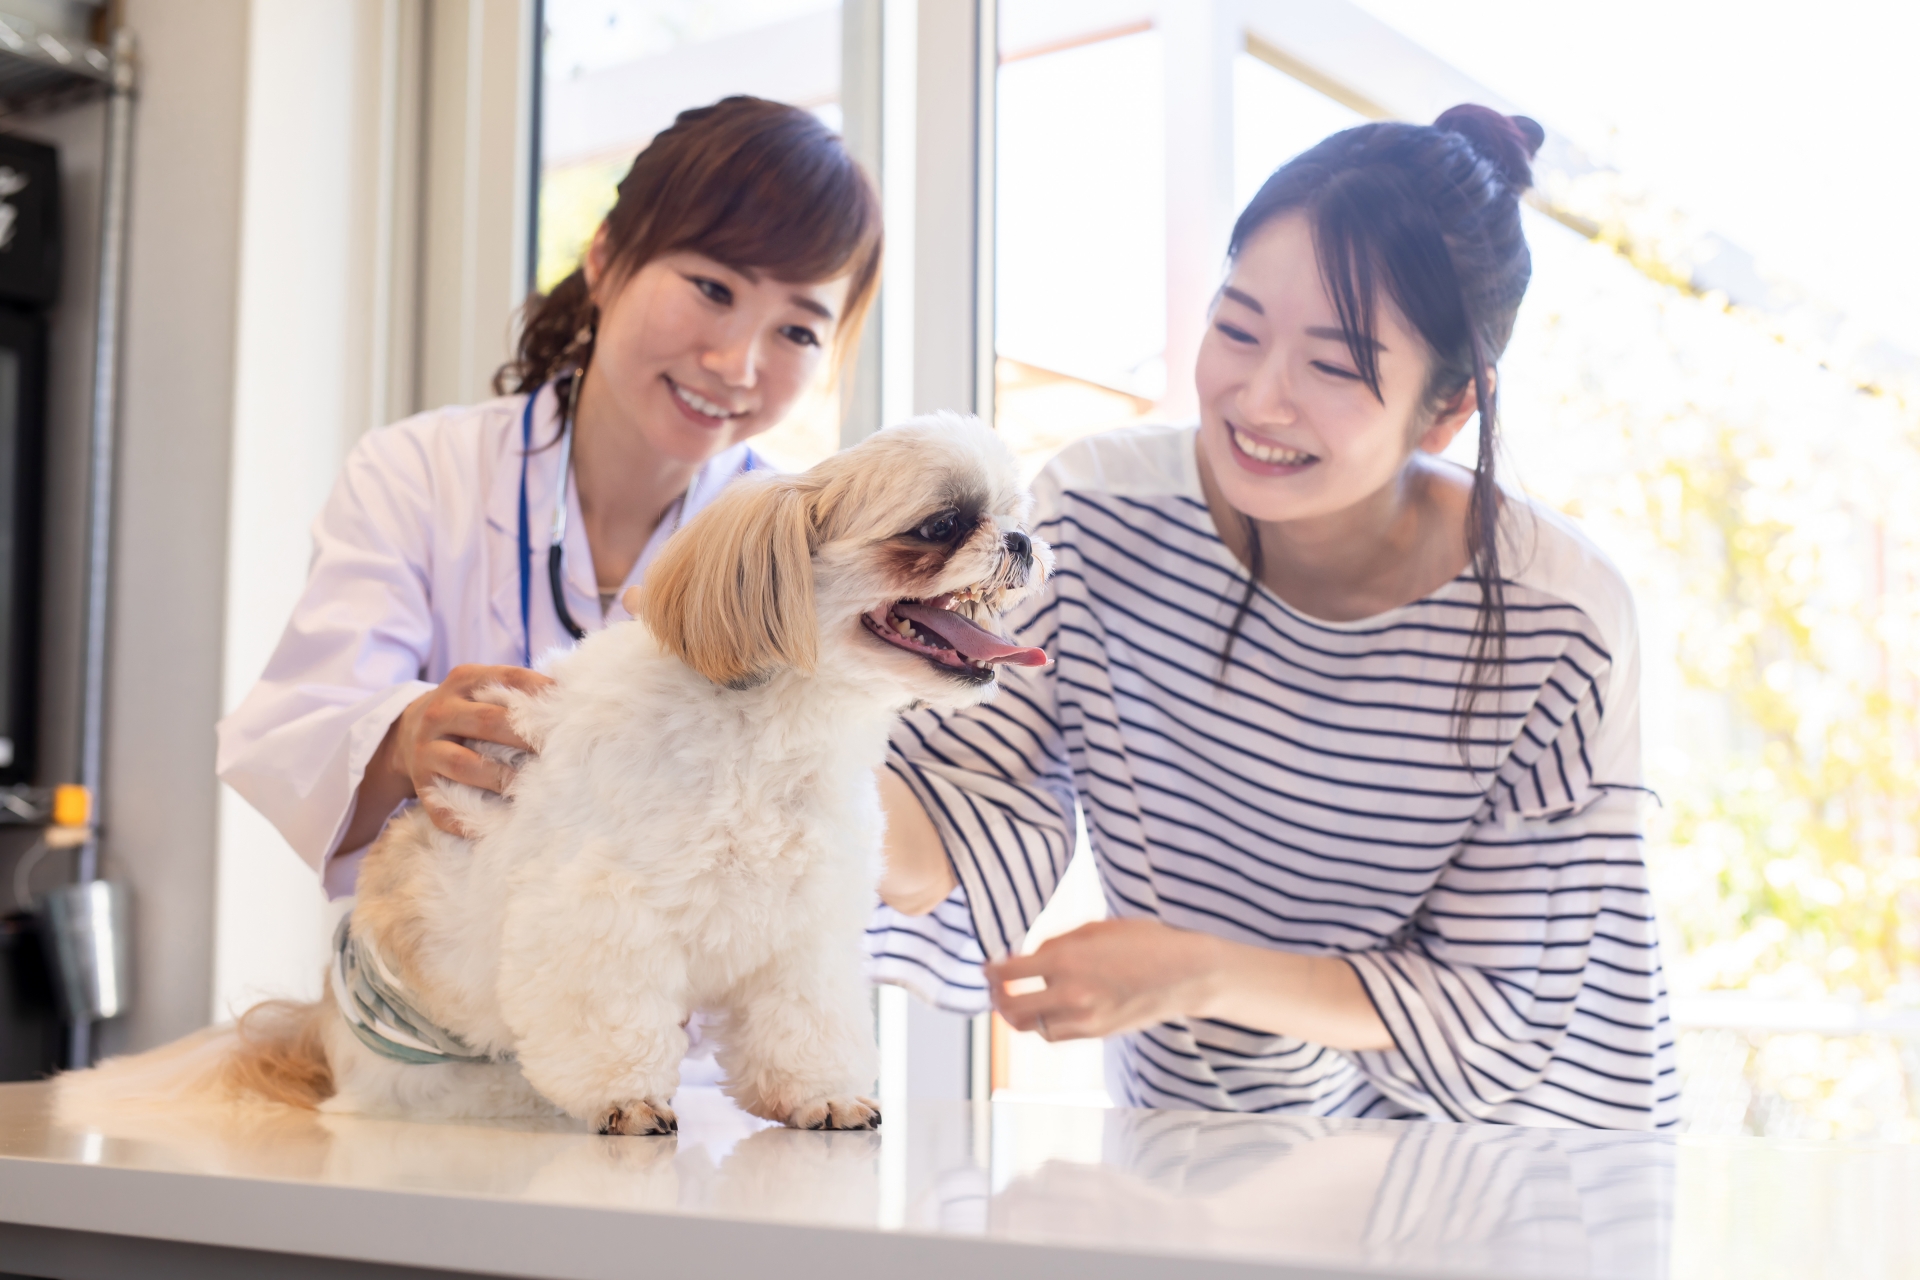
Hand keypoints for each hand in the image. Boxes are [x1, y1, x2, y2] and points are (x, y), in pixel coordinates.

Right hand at [365, 664, 554, 838]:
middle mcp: (440, 713)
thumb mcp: (482, 688)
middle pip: (487, 722)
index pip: (506, 678)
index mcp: (462, 682)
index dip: (540, 692)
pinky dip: (469, 819)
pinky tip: (500, 825)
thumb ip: (519, 689)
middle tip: (560, 751)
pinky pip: (443, 807)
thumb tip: (572, 696)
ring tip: (535, 788)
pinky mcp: (421, 786)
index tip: (570, 708)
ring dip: (503, 778)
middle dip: (526, 737)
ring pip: (466, 765)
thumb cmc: (466, 711)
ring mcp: (425, 751)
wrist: (405, 733)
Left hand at [986, 918, 1392, 1049]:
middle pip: (1011, 1009)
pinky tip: (1047, 1009)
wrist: (1188, 973)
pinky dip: (1044, 1024)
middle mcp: (1070, 992)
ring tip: (1018, 1000)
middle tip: (995, 988)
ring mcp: (1084, 1018)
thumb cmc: (1144, 940)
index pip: (1008, 972)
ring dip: (1019, 1015)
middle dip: (996, 999)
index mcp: (1066, 959)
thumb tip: (1031, 956)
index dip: (990, 971)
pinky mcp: (1097, 1034)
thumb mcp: (1097, 928)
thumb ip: (1059, 942)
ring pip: (1032, 1027)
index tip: (986, 966)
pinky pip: (1055, 1035)